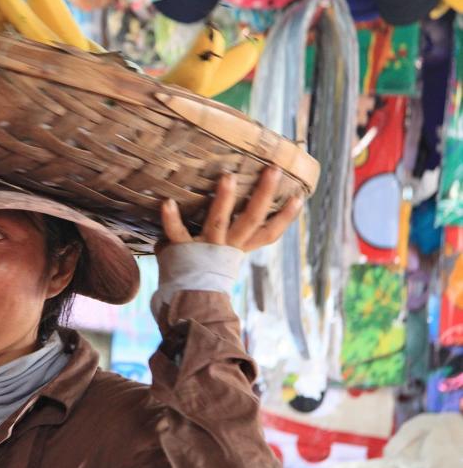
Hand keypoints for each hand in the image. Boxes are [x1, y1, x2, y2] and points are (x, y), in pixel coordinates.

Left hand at [159, 167, 302, 252]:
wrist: (183, 298)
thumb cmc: (204, 266)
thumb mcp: (224, 250)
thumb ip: (233, 229)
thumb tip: (244, 196)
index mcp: (240, 246)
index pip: (269, 232)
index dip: (285, 217)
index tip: (299, 197)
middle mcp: (227, 246)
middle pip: (251, 219)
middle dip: (263, 194)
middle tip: (274, 170)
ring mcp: (205, 247)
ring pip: (219, 222)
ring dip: (224, 200)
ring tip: (229, 176)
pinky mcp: (182, 250)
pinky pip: (177, 232)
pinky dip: (171, 218)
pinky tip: (167, 202)